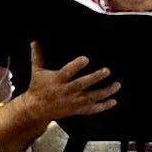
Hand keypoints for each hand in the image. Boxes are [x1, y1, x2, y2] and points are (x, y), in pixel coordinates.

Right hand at [0, 49, 124, 151]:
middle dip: (95, 78)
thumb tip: (34, 42)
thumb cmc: (38, 88)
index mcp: (57, 80)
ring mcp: (73, 102)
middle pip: (82, 85)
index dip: (76, 66)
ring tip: (117, 85)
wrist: (36, 109)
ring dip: (105, 92)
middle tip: (107, 71)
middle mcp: (66, 91)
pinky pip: (92, 109)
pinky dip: (103, 106)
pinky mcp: (76, 110)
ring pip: (91, 97)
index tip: (86, 58)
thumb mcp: (37, 71)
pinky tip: (113, 101)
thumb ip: (37, 56)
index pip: (67, 72)